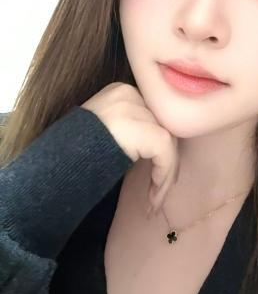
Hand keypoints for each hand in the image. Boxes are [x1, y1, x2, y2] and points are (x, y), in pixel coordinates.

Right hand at [81, 82, 179, 213]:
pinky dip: (163, 179)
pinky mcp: (143, 130)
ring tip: (154, 201)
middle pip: (162, 127)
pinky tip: (152, 199)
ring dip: (164, 177)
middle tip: (158, 191)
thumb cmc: (75, 154)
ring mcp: (135, 110)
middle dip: (165, 162)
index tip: (154, 174)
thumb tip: (159, 147)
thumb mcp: (104, 131)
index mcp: (119, 92)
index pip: (151, 116)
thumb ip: (129, 128)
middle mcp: (128, 95)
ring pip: (168, 143)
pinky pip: (165, 155)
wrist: (54, 166)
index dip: (157, 147)